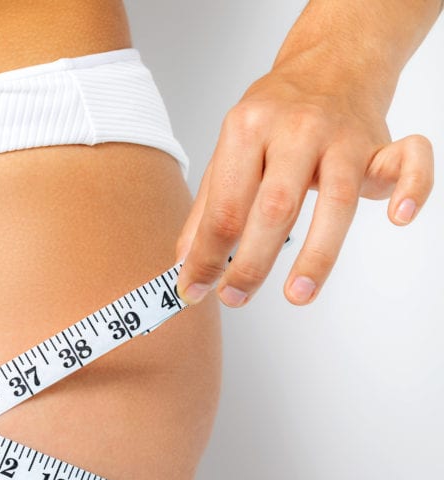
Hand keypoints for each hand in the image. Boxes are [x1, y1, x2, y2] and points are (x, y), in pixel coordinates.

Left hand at [175, 64, 433, 307]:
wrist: (330, 64)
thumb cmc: (275, 119)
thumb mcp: (230, 152)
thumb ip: (209, 208)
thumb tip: (185, 265)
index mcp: (246, 129)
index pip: (223, 205)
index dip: (206, 254)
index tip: (194, 290)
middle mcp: (295, 129)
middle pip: (274, 206)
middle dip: (251, 262)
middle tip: (235, 298)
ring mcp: (342, 135)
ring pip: (335, 200)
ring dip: (316, 254)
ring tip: (297, 295)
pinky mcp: (382, 141)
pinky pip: (410, 160)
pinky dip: (412, 188)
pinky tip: (397, 219)